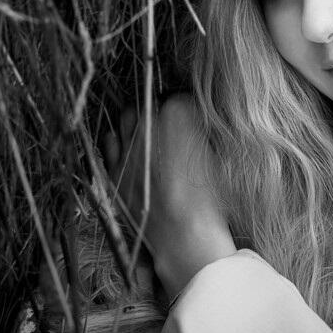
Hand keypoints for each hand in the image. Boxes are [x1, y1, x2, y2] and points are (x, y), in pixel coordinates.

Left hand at [102, 94, 236, 297]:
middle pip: (149, 103)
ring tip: (150, 135)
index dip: (186, 108)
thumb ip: (206, 130)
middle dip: (159, 111)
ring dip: (138, 121)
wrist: (186, 235)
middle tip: (170, 126)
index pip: (178, 96)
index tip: (192, 120)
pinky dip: (119, 141)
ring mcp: (127, 146)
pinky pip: (110, 142)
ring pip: (126, 118)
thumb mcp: (222, 155)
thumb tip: (201, 124)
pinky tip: (131, 149)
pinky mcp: (115, 169)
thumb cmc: (212, 197)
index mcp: (177, 111)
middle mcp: (147, 123)